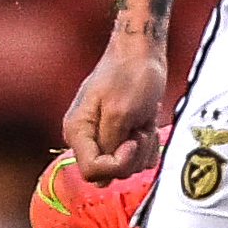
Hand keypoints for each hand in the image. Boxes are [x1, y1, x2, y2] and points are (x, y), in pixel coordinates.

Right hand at [64, 35, 168, 181]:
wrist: (142, 54)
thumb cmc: (131, 75)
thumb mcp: (120, 111)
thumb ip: (109, 143)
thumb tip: (106, 173)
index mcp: (77, 132)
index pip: (90, 171)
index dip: (116, 164)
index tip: (132, 142)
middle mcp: (87, 139)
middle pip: (110, 174)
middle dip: (132, 155)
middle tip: (139, 127)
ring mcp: (105, 139)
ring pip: (127, 168)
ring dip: (143, 148)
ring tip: (142, 121)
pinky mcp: (122, 138)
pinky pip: (140, 159)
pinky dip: (150, 145)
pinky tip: (147, 123)